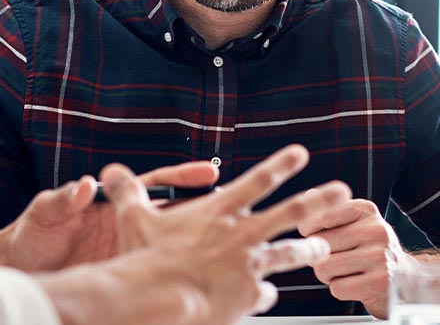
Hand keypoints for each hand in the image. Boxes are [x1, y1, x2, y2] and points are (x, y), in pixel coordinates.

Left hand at [0, 161, 218, 270]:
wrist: (19, 268)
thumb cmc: (31, 234)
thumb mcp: (45, 213)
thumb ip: (64, 199)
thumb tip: (85, 185)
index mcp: (111, 203)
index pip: (153, 184)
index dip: (183, 178)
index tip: (210, 173)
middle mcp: (125, 226)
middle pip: (174, 216)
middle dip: (207, 213)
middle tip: (240, 211)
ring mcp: (126, 251)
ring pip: (171, 248)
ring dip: (198, 248)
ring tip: (236, 253)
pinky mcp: (121, 276)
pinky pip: (154, 277)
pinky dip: (176, 282)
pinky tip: (201, 290)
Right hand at [42, 144, 350, 324]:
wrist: (162, 298)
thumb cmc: (148, 258)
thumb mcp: (134, 218)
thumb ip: (127, 192)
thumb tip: (109, 171)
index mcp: (219, 211)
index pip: (257, 180)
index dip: (281, 164)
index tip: (300, 153)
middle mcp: (242, 235)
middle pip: (292, 212)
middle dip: (320, 200)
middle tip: (342, 192)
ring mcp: (250, 266)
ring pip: (290, 253)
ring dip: (309, 249)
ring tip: (323, 248)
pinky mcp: (249, 295)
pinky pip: (264, 293)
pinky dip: (264, 292)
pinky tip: (264, 295)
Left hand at [297, 197, 414, 317]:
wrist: (406, 279)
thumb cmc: (368, 248)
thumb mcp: (354, 222)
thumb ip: (328, 209)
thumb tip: (308, 196)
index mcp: (365, 210)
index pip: (318, 217)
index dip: (309, 231)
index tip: (319, 236)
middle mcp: (376, 230)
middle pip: (318, 244)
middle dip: (319, 256)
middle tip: (337, 258)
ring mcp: (380, 257)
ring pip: (323, 267)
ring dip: (327, 275)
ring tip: (346, 271)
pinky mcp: (380, 284)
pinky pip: (337, 288)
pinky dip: (340, 289)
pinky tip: (356, 285)